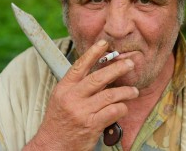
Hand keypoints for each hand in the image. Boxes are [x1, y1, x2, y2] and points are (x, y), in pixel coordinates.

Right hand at [24, 40, 138, 149]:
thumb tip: (97, 71)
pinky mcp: (91, 125)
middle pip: (99, 77)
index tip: (104, 44)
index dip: (93, 53)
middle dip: (117, 68)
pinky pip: (113, 111)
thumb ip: (76, 85)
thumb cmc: (58, 121)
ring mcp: (82, 112)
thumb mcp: (61, 99)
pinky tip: (124, 107)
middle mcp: (72, 97)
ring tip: (133, 91)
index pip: (79, 66)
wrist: (52, 146)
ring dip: (125, 91)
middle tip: (130, 63)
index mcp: (64, 88)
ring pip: (110, 95)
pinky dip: (122, 108)